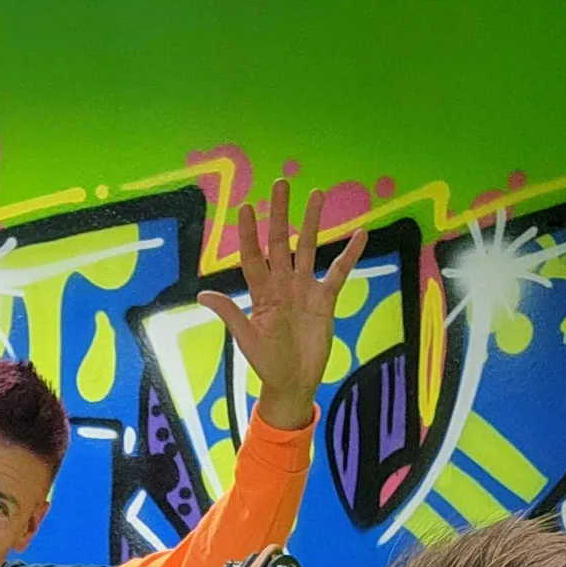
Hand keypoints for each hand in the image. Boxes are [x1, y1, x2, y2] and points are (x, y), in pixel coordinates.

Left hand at [199, 178, 367, 432]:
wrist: (294, 383)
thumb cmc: (267, 363)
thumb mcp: (247, 340)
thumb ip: (230, 314)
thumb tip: (204, 294)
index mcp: (261, 293)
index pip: (253, 256)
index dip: (249, 233)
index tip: (246, 207)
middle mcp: (282, 284)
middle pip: (280, 241)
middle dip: (280, 213)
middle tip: (281, 183)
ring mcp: (305, 289)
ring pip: (309, 248)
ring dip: (313, 222)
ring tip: (318, 194)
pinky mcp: (326, 299)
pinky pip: (339, 272)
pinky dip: (350, 255)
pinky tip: (361, 233)